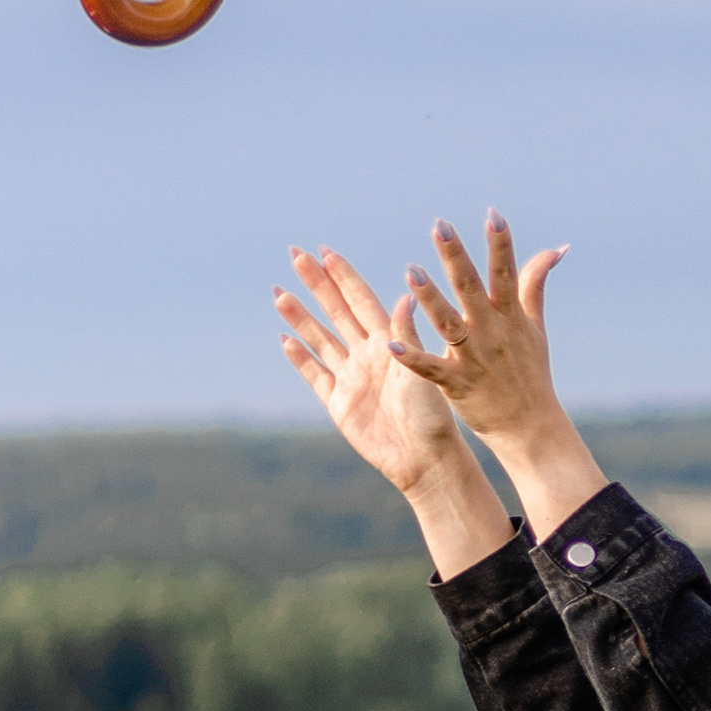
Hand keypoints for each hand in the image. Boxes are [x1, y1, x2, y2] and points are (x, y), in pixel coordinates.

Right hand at [276, 249, 472, 495]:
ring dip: (300, 317)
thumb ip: (407, 334)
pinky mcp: (338, 404)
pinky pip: (315, 375)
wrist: (423, 459)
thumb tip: (407, 293)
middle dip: (316, 284)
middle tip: (295, 255)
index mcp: (389, 344)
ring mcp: (351, 378)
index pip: (361, 301)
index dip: (343, 276)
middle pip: (335, 312)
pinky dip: (300, 357)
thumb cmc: (431, 416)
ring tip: (279, 293)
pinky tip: (285, 339)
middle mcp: (367, 356)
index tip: (325, 251)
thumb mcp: (421, 370)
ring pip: (320, 339)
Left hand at [392, 213, 567, 454]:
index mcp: (508, 317)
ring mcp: (474, 358)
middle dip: (455, 257)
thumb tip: (555, 248)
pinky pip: (431, 369)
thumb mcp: (534, 326)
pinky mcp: (457, 384)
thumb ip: (535, 284)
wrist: (529, 426)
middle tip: (440, 226)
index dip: (500, 245)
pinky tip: (392, 344)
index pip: (505, 274)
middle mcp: (491, 332)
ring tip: (411, 272)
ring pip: (449, 324)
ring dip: (430, 299)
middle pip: (471, 289)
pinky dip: (413, 357)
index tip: (493, 214)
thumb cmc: (529, 372)